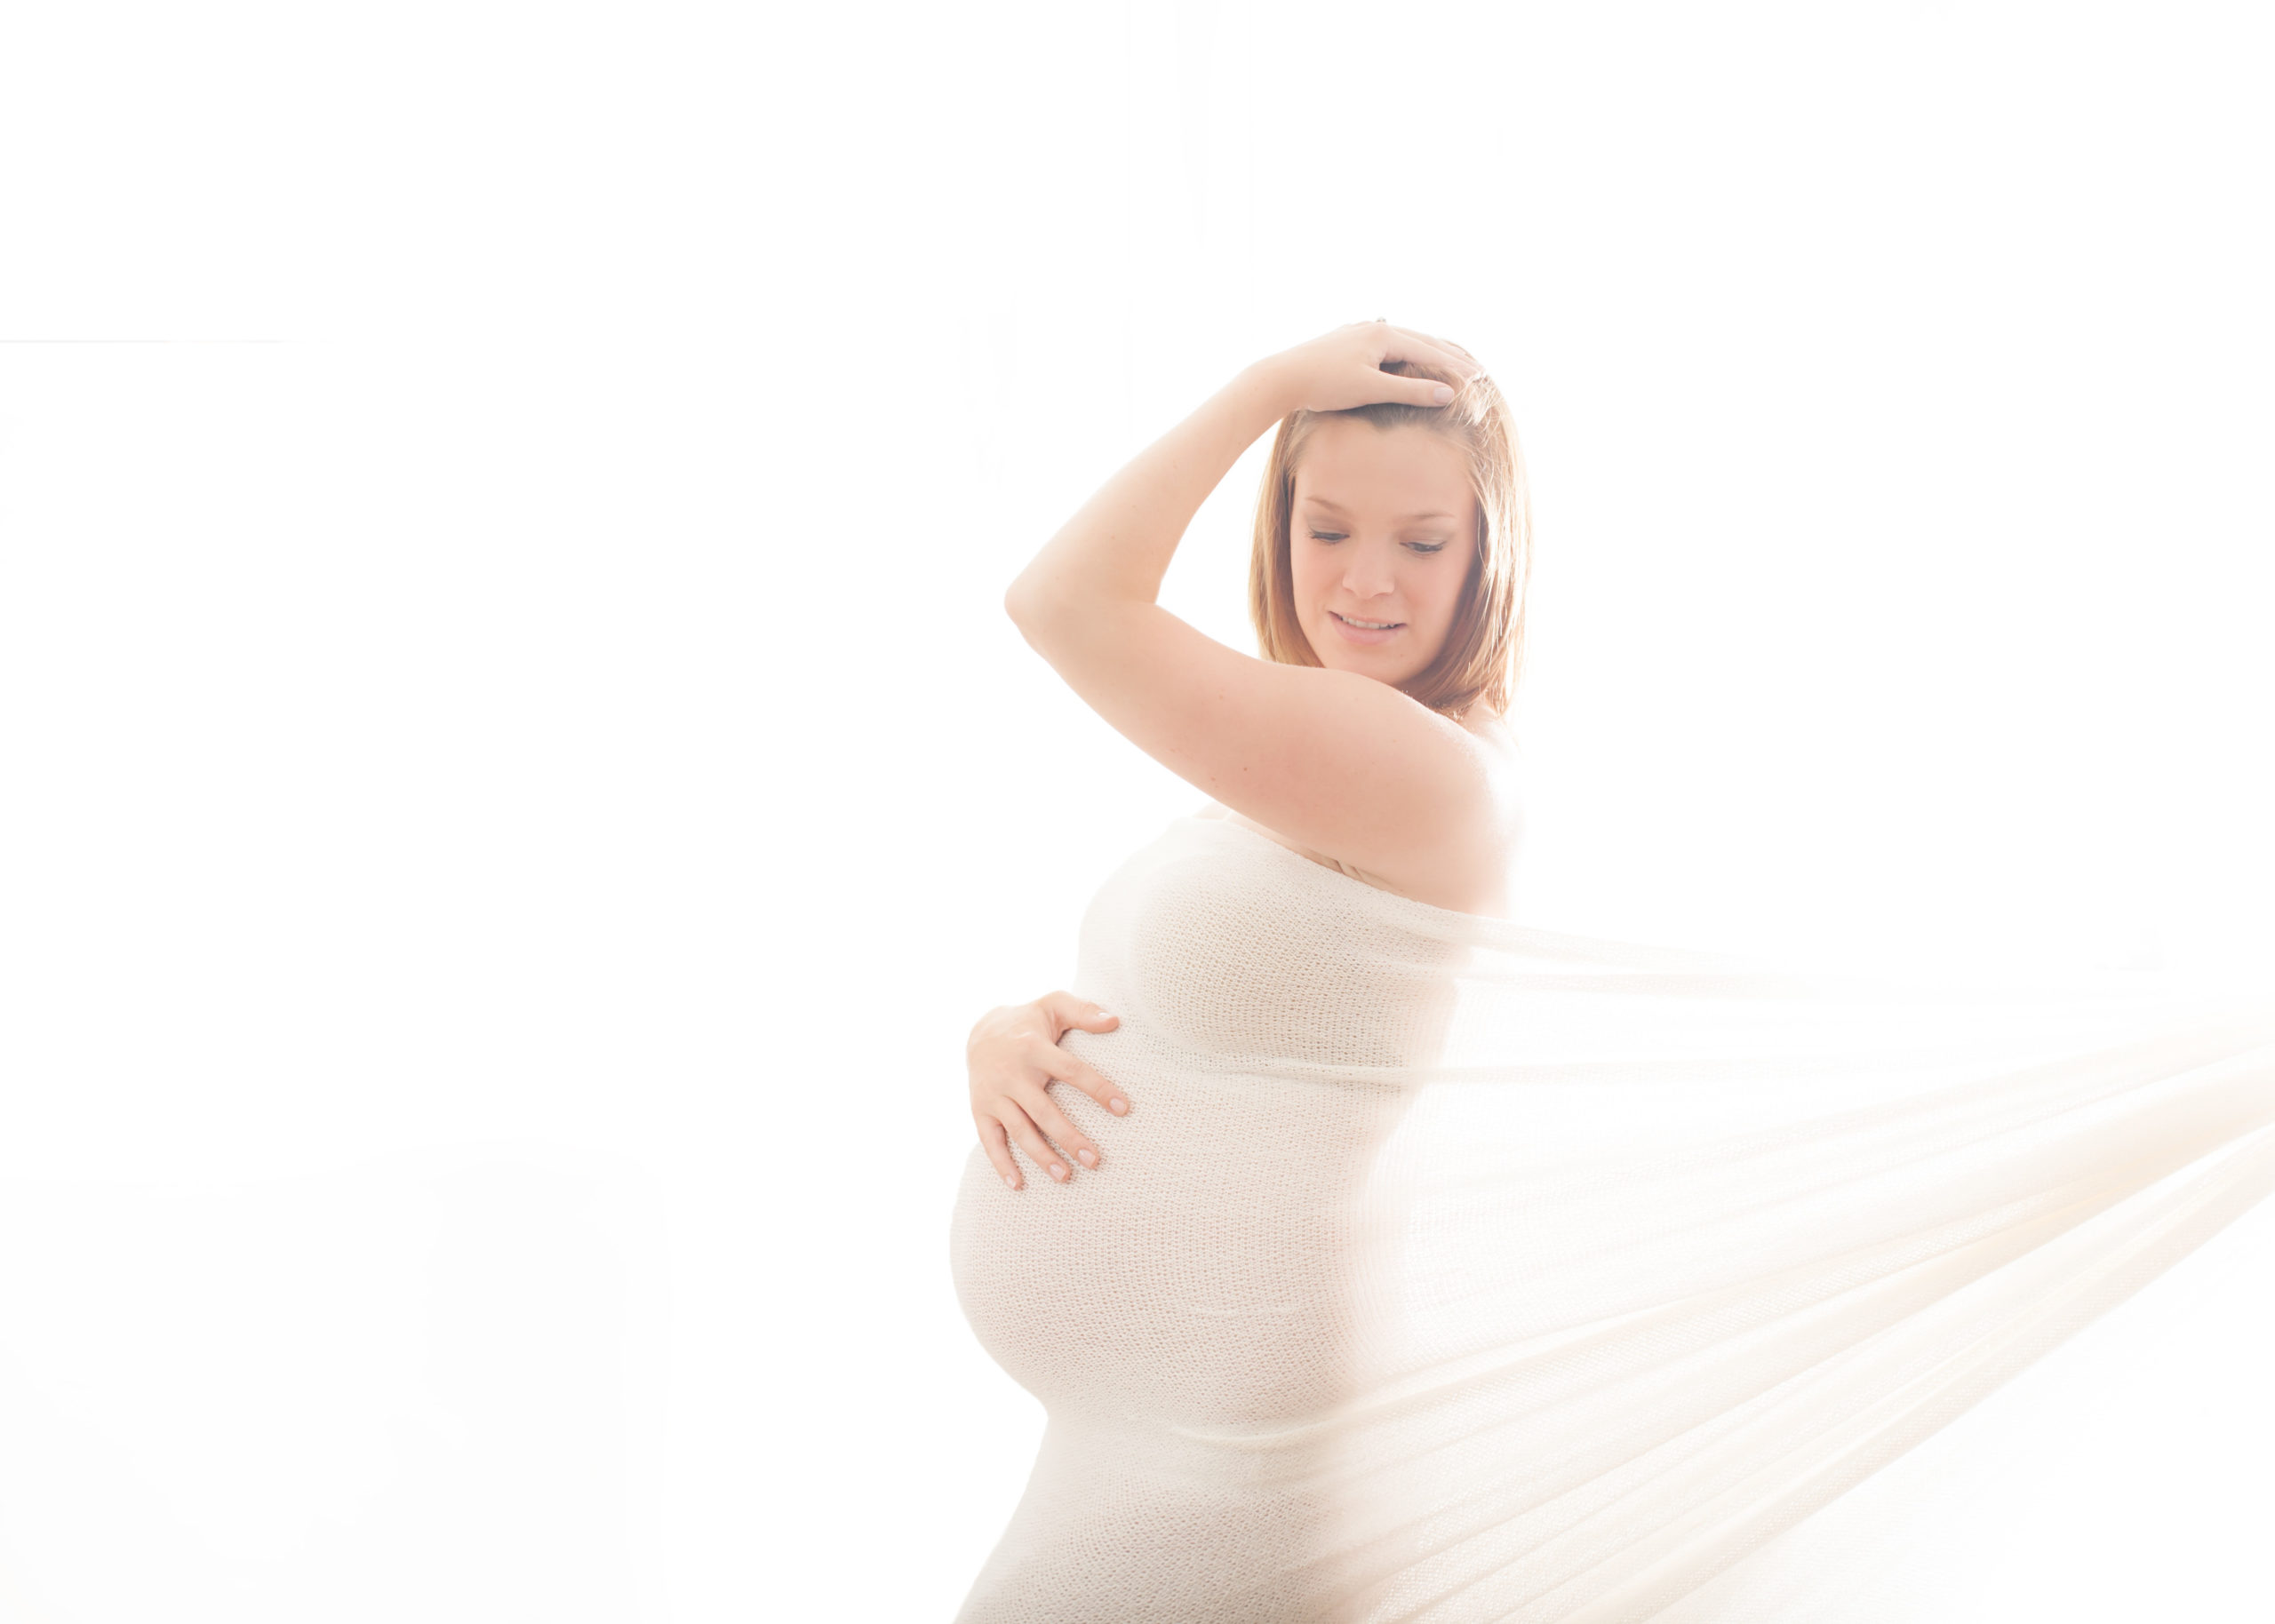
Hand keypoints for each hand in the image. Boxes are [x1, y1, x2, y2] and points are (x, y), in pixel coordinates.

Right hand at [968, 992, 1125, 1189]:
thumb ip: (1083, 1010)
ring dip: (1041, 1156)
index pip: (1070, 1070)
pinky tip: (1019, 1185)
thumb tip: (1115, 1020)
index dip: (1097, 1089)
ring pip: (1019, 1130)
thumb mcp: (1053, 1004)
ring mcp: (993, 1094)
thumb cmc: (1029, 1021)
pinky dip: (1001, 1164)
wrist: (979, 1031)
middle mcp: (1012, 1074)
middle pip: (1043, 1111)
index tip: (1123, 1108)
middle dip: (1069, 1138)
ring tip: (1066, 1178)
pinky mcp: (979, 1109)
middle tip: (1094, 1160)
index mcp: (1034, 1047)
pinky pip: (989, 1140)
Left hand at [1254, 320, 1483, 414]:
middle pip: (1422, 341)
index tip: (1480, 378)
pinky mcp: (1349, 342)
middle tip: (1477, 369)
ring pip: (1405, 341)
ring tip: (1451, 361)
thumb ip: (1410, 391)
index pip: (1430, 351)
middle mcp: (1375, 327)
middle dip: (1450, 356)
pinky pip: (1388, 345)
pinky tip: (1409, 356)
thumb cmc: (1324, 384)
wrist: (1281, 377)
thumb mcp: (1371, 389)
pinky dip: (1408, 353)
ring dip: (1430, 352)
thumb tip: (1447, 394)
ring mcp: (1361, 332)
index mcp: (1384, 334)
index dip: (1456, 366)